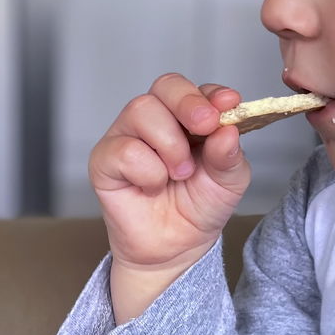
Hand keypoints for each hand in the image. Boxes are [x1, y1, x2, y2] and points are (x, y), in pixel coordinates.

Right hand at [89, 74, 251, 320]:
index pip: (196, 90)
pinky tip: (153, 186)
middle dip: (188, 103)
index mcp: (189, 118)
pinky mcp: (104, 159)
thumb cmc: (199, 207)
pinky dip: (147, 170)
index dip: (211, 94)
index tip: (229, 104)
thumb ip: (229, 156)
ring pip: (141, 110)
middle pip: (165, 86)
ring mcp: (127, 135)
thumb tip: (227, 131)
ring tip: (180, 173)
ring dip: (170, 143)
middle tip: (205, 126)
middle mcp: (157, 119)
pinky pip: (124, 149)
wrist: (176, 249)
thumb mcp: (228, 182)